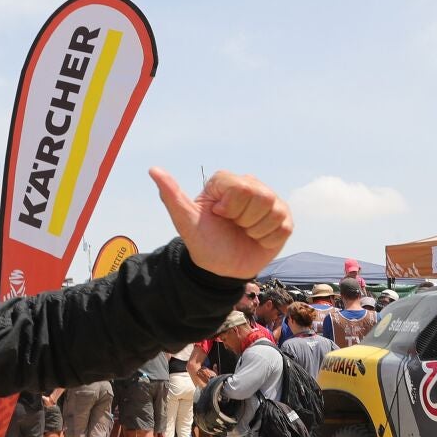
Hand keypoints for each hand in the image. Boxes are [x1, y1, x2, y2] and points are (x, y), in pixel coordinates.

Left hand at [149, 167, 291, 278]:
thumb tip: (153, 169)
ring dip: (255, 229)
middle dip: (243, 218)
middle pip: (261, 195)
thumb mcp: (185, 220)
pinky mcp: (284, 219)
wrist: (221, 268)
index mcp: (226, 182)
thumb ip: (171, 194)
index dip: (230, 206)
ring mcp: (270, 202)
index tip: (218, 214)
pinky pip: (283, 226)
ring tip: (244, 232)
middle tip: (233, 225)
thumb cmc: (202, 240)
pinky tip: (257, 239)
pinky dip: (267, 239)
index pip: (240, 186)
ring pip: (274, 210)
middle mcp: (250, 185)